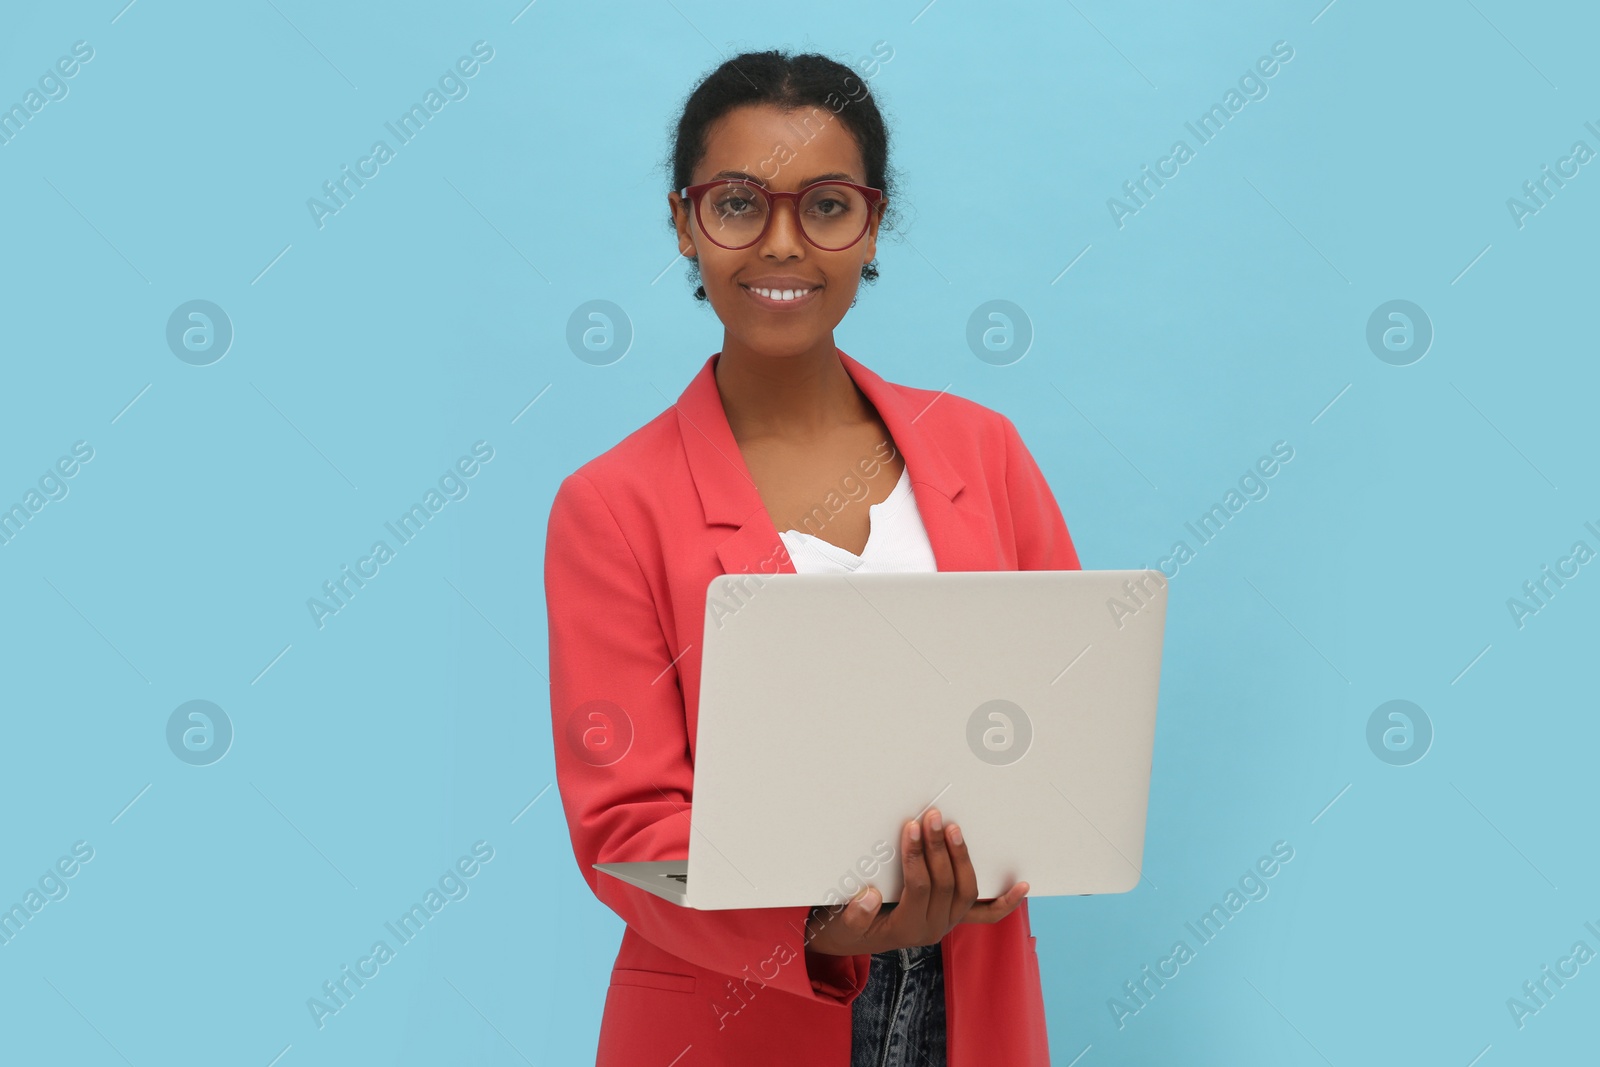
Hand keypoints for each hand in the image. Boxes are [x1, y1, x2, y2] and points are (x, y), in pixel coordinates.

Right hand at [804, 806, 1028, 956]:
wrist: (852, 940)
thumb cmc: (844, 926)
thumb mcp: (840, 923)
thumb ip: (854, 914)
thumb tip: (870, 895)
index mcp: (906, 929)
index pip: (918, 888)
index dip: (916, 856)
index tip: (910, 826)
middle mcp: (932, 929)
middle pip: (946, 885)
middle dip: (939, 848)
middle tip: (932, 817)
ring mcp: (946, 923)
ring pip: (966, 891)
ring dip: (962, 858)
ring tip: (953, 827)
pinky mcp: (952, 917)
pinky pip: (986, 914)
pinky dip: (1006, 902)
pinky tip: (1023, 886)